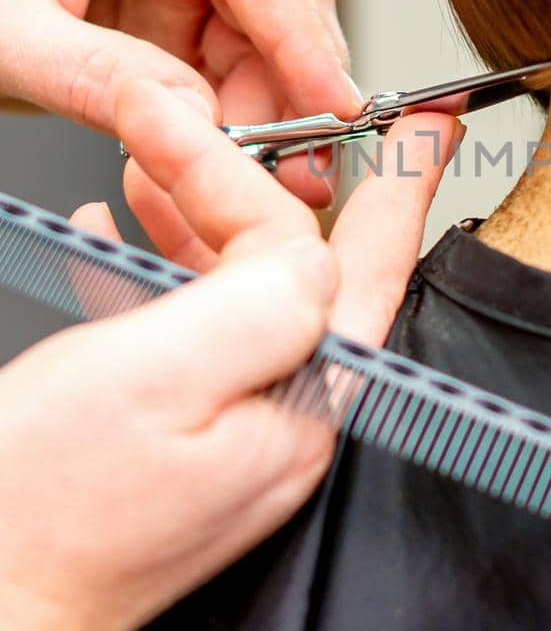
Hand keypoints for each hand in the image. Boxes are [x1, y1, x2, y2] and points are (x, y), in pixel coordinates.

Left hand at [0, 0, 360, 217]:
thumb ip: (94, 73)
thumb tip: (198, 114)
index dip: (298, 33)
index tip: (333, 106)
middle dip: (297, 82)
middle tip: (307, 167)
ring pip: (259, 36)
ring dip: (273, 108)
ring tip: (273, 176)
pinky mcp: (161, 12)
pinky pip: (224, 64)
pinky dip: (237, 116)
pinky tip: (232, 158)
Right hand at [0, 80, 460, 630]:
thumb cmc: (42, 511)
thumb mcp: (158, 373)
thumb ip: (260, 302)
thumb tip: (310, 249)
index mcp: (303, 404)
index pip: (372, 267)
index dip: (401, 182)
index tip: (428, 120)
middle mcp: (283, 422)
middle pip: (297, 268)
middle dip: (247, 180)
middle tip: (199, 122)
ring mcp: (232, 436)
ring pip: (237, 291)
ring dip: (194, 218)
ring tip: (147, 164)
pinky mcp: (179, 442)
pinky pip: (186, 332)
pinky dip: (154, 272)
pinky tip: (113, 238)